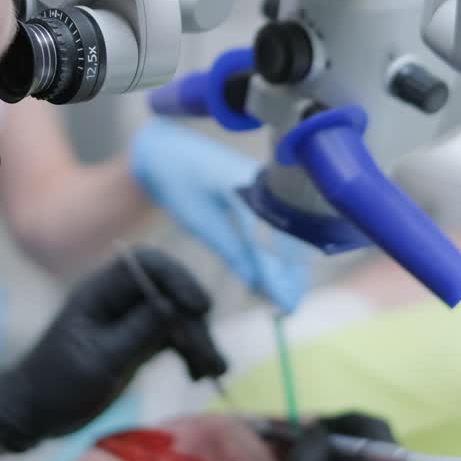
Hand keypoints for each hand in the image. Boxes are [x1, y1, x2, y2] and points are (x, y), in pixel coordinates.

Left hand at [0, 248, 226, 451]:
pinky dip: (189, 353)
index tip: (201, 308)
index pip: (148, 265)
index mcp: (101, 292)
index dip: (178, 278)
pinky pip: (173, 338)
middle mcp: (119, 300)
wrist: (36, 413)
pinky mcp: (139, 341)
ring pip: (177, 318)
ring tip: (214, 372)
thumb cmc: (58, 385)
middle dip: (194, 322)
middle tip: (210, 358)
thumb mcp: (100, 361)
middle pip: (170, 292)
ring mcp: (131, 320)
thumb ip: (137, 332)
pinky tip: (199, 375)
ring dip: (199, 341)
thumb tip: (174, 305)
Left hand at [131, 118, 310, 311]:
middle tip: (288, 307)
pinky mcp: (266, 195)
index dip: (279, 273)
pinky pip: (279, 228)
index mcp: (250, 187)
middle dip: (291, 274)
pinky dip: (277, 253)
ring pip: (288, 234)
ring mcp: (269, 188)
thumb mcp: (200, 220)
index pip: (271, 238)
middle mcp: (268, 185)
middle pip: (290, 237)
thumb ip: (231, 249)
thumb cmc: (179, 184)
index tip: (285, 302)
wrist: (169, 153)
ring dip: (286, 266)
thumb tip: (256, 283)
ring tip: (280, 297)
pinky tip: (271, 275)